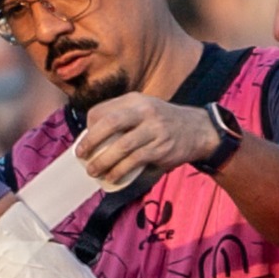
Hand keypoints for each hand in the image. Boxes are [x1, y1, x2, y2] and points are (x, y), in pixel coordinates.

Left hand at [75, 93, 222, 188]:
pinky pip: (134, 161)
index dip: (89, 127)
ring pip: (121, 146)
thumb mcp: (144, 111)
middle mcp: (144, 111)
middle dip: (91, 141)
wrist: (198, 130)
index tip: (84, 142)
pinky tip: (111, 177)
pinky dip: (119, 171)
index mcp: (134, 100)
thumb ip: (122, 119)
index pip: (103, 110)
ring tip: (93, 171)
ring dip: (103, 161)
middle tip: (81, 155)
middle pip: (109, 123)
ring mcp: (153, 129)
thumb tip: (91, 140)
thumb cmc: (162, 124)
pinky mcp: (160, 147)